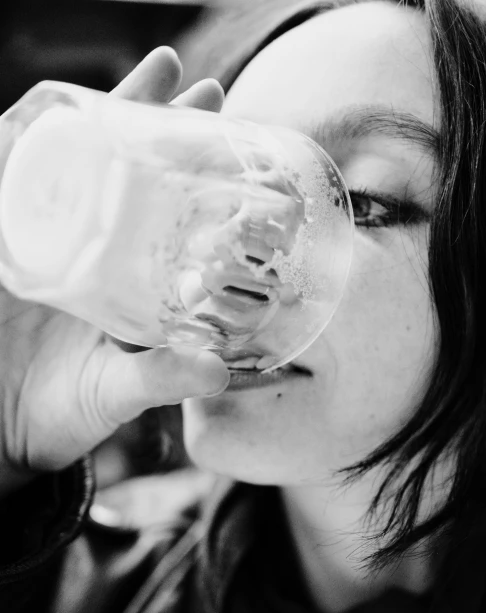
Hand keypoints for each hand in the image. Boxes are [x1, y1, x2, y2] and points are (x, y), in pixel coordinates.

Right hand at [0, 48, 229, 495]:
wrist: (0, 432)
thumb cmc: (64, 415)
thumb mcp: (116, 393)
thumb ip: (161, 378)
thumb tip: (219, 371)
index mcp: (125, 282)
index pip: (162, 214)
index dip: (192, 176)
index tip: (229, 140)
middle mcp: (89, 254)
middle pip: (123, 175)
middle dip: (153, 124)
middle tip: (187, 82)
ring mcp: (42, 243)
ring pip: (71, 165)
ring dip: (101, 118)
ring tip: (146, 72)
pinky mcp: (0, 243)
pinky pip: (9, 184)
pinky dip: (21, 147)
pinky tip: (50, 107)